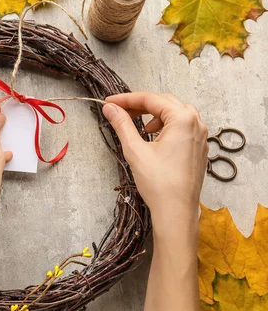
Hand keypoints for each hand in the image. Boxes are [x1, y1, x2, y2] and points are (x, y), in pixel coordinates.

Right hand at [102, 92, 208, 238]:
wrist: (177, 211)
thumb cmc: (159, 183)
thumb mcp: (135, 150)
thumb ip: (122, 124)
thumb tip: (110, 108)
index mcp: (183, 119)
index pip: (151, 99)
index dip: (127, 99)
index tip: (109, 102)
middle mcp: (196, 124)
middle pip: (164, 102)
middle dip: (140, 105)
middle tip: (120, 111)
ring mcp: (200, 136)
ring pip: (175, 113)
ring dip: (154, 115)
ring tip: (138, 126)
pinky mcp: (199, 148)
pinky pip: (182, 127)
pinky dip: (166, 126)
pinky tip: (153, 138)